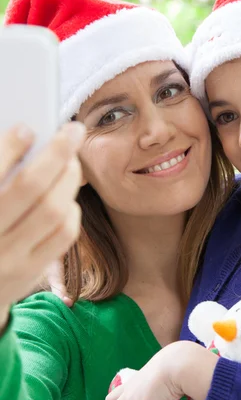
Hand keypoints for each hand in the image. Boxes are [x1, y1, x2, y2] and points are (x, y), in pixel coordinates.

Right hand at [0, 122, 84, 328]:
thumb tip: (24, 138)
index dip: (10, 148)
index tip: (27, 128)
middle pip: (31, 189)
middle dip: (56, 155)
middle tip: (72, 132)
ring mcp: (10, 259)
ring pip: (54, 211)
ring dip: (69, 180)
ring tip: (71, 161)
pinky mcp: (30, 271)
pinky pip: (64, 235)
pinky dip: (71, 209)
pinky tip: (67, 195)